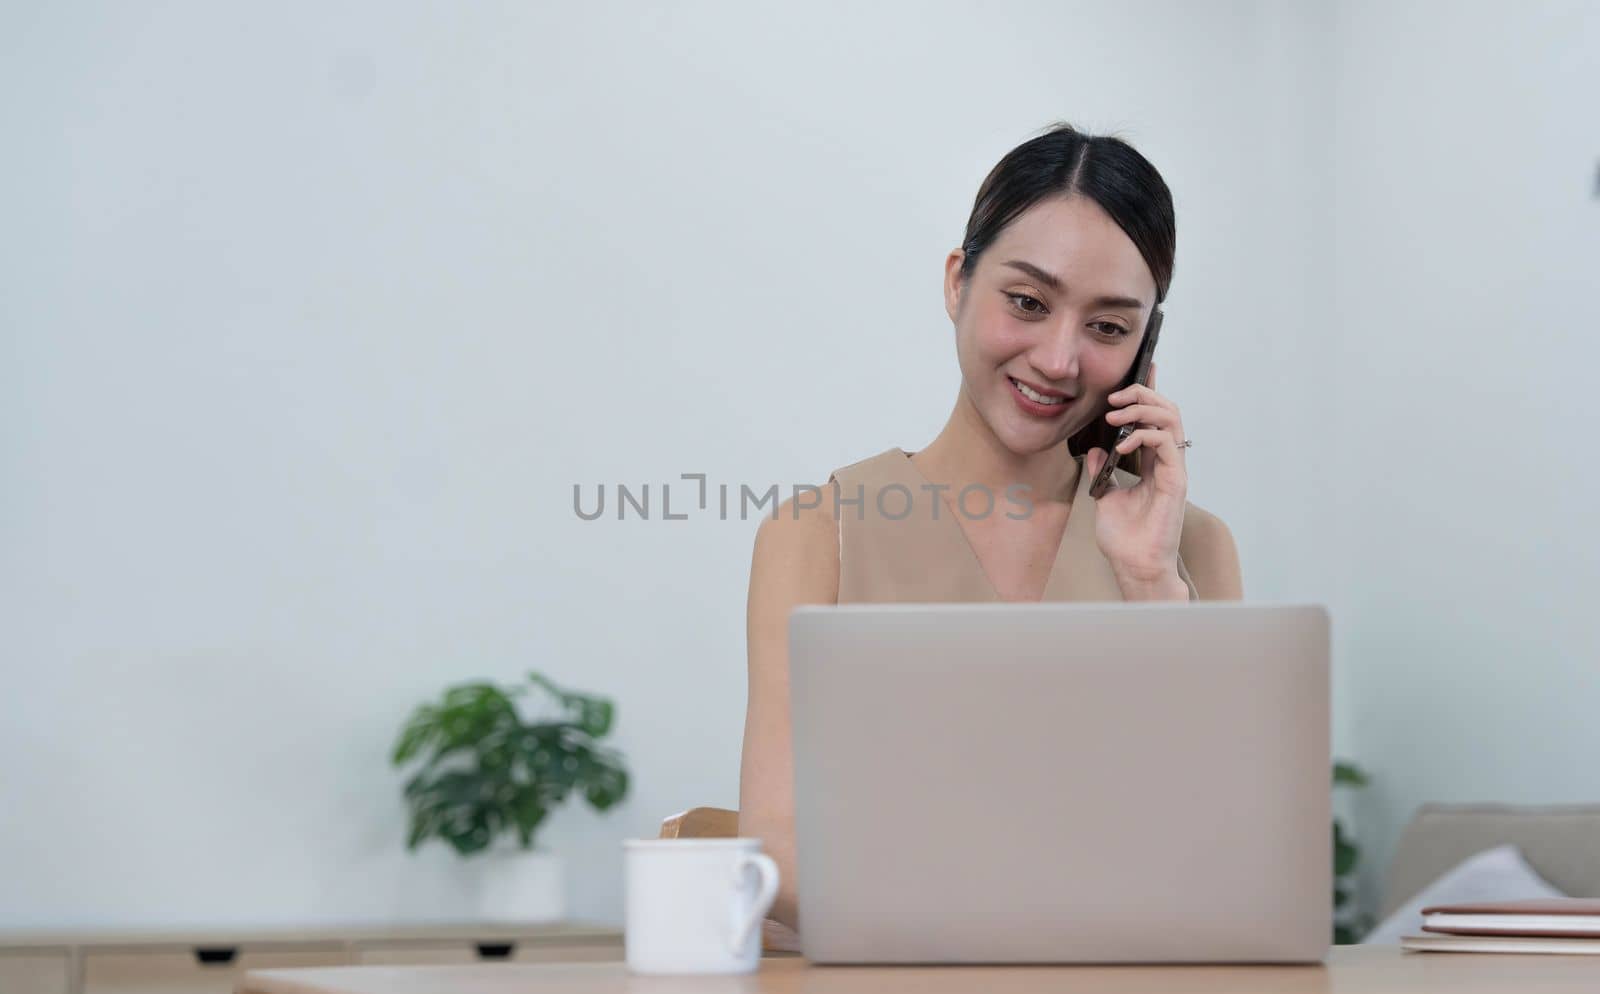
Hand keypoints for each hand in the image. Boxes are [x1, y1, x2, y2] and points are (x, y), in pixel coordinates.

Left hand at [1083, 362, 1188, 597]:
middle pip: (1167, 410)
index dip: (1150, 392)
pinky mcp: (1175, 481)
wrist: (1133, 565)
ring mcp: (1173, 469)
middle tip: (1115, 398)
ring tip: (1116, 416)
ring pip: (1171, 419)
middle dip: (1142, 395)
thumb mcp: (1104, 496)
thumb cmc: (1124, 538)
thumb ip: (1102, 471)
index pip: (1155, 418)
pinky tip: (1122, 443)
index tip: (1143, 370)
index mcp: (1153, 463)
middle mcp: (1167, 462)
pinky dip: (1143, 435)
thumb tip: (1095, 450)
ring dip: (1142, 409)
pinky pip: (1166, 443)